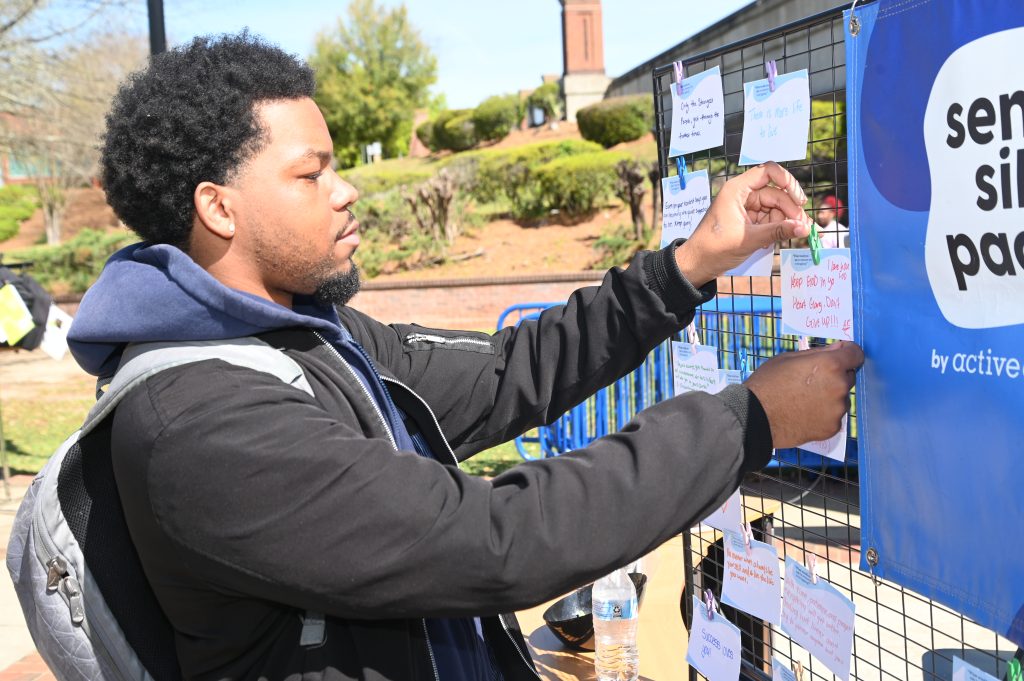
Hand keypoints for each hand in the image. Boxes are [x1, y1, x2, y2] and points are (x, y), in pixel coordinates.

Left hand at [675, 162, 812, 286]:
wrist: (697, 265)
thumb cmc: (714, 249)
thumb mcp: (749, 239)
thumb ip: (778, 231)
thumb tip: (805, 227)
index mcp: (737, 190)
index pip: (768, 172)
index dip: (787, 181)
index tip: (799, 199)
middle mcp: (742, 194)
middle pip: (775, 193)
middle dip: (789, 209)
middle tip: (802, 225)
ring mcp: (745, 207)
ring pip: (774, 207)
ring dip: (784, 221)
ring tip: (790, 235)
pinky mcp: (747, 220)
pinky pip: (768, 218)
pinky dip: (775, 228)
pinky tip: (772, 242)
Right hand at [743, 342, 863, 448]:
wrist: (755, 417)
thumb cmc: (767, 383)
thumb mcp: (787, 358)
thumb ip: (817, 353)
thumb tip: (837, 349)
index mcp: (830, 365)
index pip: (856, 354)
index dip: (848, 353)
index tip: (840, 355)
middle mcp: (839, 386)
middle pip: (848, 377)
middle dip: (835, 376)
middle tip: (812, 382)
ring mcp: (837, 409)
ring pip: (841, 398)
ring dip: (830, 397)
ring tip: (805, 401)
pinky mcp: (833, 427)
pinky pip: (833, 416)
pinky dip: (824, 414)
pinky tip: (805, 414)